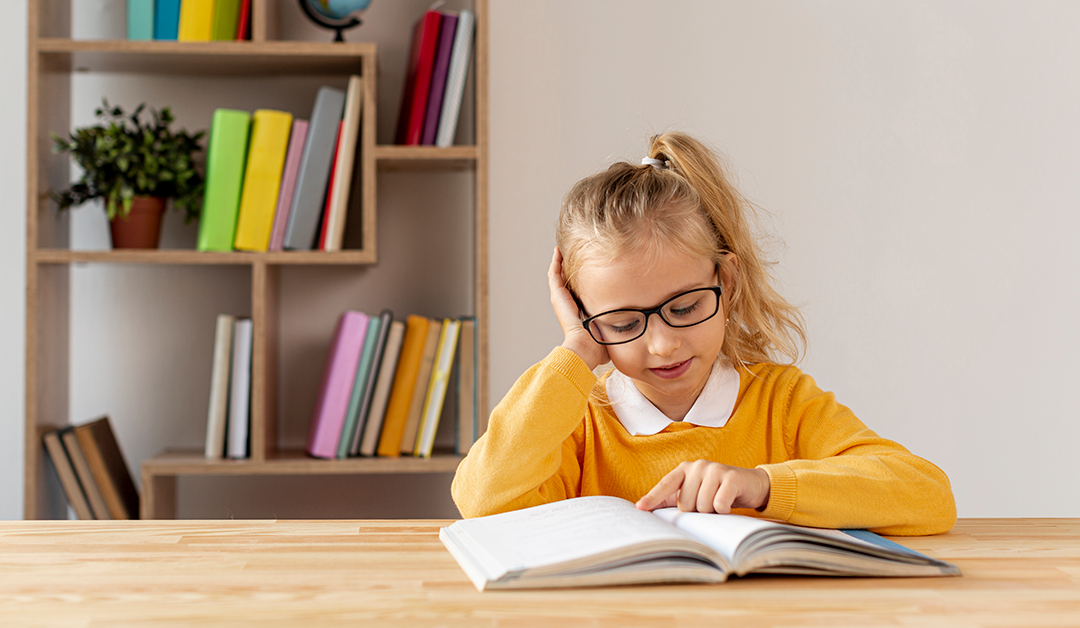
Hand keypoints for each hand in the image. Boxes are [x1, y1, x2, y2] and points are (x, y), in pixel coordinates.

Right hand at [549, 247, 607, 369]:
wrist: (585, 347)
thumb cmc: (597, 345)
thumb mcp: (610, 330)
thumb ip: (618, 326)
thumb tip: (635, 329)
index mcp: (577, 311)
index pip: (578, 291)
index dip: (581, 279)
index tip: (588, 267)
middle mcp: (567, 305)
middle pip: (566, 281)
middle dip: (569, 267)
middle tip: (573, 252)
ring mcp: (560, 300)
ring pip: (557, 275)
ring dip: (559, 261)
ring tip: (562, 249)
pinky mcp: (557, 296)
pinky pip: (554, 275)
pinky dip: (555, 262)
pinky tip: (558, 251)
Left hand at [635, 460, 770, 513]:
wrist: (750, 485)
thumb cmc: (718, 492)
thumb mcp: (695, 493)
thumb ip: (672, 498)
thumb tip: (645, 507)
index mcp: (685, 470)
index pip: (666, 484)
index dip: (653, 497)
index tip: (640, 508)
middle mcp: (698, 466)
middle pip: (686, 504)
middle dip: (697, 511)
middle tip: (709, 503)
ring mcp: (715, 469)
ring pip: (702, 506)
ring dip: (712, 512)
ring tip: (719, 502)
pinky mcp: (731, 477)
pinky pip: (719, 504)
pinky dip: (724, 510)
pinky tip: (729, 503)